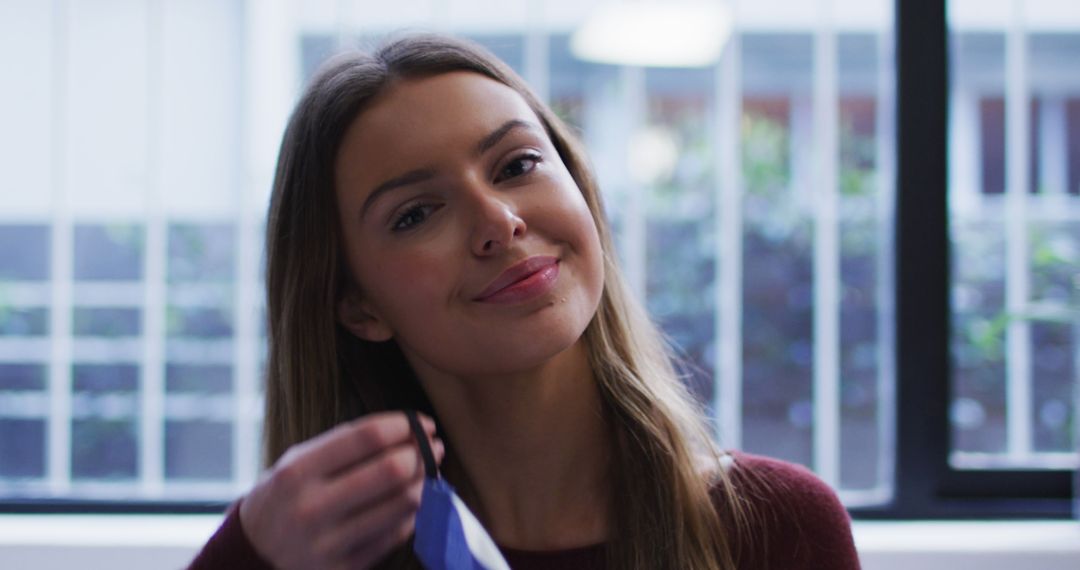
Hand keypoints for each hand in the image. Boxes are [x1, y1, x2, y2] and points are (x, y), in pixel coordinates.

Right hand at [239, 412, 444, 569]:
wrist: (255, 550)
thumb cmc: (288, 493)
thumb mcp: (300, 459)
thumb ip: (348, 444)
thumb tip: (409, 431)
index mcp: (298, 472)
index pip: (367, 437)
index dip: (404, 425)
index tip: (423, 423)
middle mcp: (312, 508)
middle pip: (392, 470)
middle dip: (423, 454)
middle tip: (434, 447)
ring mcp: (329, 543)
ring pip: (403, 504)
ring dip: (426, 483)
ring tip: (428, 472)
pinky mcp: (345, 568)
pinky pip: (398, 533)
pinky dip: (412, 513)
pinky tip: (411, 500)